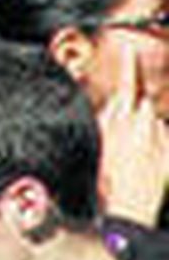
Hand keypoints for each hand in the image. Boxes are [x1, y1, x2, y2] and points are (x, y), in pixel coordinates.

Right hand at [98, 48, 168, 226]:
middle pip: (141, 107)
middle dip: (135, 117)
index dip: (129, 65)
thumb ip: (106, 119)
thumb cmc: (108, 181)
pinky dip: (158, 149)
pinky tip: (147, 165)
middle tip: (125, 141)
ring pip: (154, 125)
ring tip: (133, 160)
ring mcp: (159, 137)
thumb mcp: (97, 144)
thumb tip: (114, 104)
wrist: (129, 209)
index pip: (128, 84)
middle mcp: (143, 123)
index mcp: (120, 119)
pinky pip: (165, 140)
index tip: (130, 50)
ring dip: (147, 135)